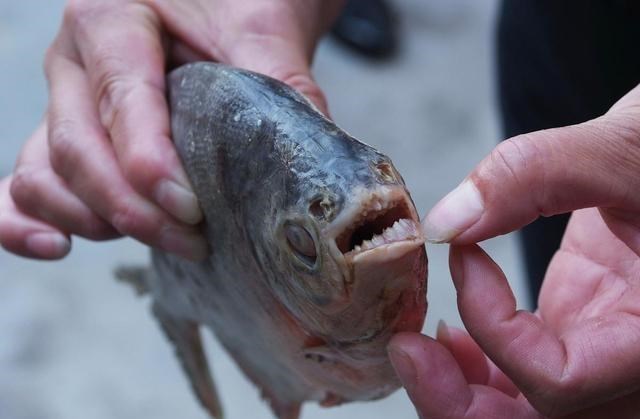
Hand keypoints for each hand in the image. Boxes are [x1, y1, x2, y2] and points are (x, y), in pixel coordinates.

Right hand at [0, 0, 341, 259]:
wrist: (226, 7)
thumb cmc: (238, 7)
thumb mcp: (261, 32)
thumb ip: (281, 88)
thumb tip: (307, 168)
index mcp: (112, 17)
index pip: (118, 96)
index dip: (147, 162)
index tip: (189, 208)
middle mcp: (75, 62)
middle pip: (76, 148)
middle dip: (132, 208)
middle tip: (193, 238)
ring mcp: (65, 104)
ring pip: (44, 174)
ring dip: (96, 220)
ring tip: (165, 240)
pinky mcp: (70, 140)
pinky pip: (27, 182)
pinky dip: (29, 221)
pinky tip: (58, 247)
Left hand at [389, 84, 639, 417]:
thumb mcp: (624, 147)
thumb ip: (533, 174)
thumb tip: (445, 223)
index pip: (561, 379)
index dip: (494, 328)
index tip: (464, 254)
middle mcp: (632, 355)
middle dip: (459, 402)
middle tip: (406, 352)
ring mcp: (603, 345)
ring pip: (528, 410)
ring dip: (461, 391)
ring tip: (417, 347)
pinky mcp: (582, 324)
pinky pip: (528, 373)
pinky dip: (482, 366)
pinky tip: (450, 336)